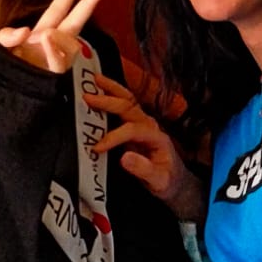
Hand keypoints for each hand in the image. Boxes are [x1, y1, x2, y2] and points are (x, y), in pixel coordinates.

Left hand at [0, 0, 109, 73]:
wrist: (2, 99)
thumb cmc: (3, 73)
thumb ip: (6, 36)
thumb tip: (26, 31)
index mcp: (41, 33)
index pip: (59, 9)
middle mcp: (53, 45)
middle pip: (76, 20)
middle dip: (89, 2)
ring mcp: (56, 60)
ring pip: (71, 42)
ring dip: (60, 36)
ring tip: (45, 36)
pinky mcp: (54, 77)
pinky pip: (60, 62)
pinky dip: (54, 50)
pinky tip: (46, 42)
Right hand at [88, 73, 204, 218]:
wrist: (174, 181)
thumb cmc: (168, 181)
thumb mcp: (159, 181)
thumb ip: (143, 169)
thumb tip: (124, 157)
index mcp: (156, 137)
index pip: (132, 130)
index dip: (113, 137)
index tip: (97, 147)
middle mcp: (149, 125)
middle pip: (129, 107)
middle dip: (108, 101)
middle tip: (87, 97)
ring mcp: (142, 124)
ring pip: (127, 100)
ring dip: (111, 89)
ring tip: (95, 79)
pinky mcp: (134, 127)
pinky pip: (123, 107)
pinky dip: (112, 95)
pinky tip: (100, 89)